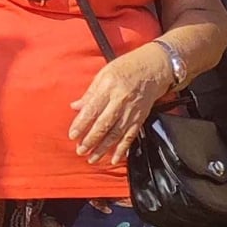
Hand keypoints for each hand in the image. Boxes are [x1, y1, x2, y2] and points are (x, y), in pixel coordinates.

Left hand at [68, 44, 173, 165]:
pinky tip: (115, 159)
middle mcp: (120, 101)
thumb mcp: (104, 74)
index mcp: (108, 88)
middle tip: (80, 151)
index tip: (72, 136)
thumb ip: (90, 93)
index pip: (92, 109)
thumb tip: (75, 107)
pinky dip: (123, 149)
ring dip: (104, 148)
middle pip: (104, 124)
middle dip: (91, 140)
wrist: (154, 68)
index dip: (81, 124)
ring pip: (116, 134)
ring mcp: (132, 111)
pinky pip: (131, 136)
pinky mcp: (141, 118)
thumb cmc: (125, 67)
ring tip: (93, 158)